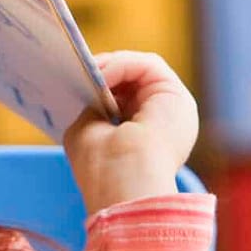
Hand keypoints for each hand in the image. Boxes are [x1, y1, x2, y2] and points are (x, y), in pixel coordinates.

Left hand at [63, 51, 199, 214]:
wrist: (126, 185)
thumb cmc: (103, 169)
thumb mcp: (88, 132)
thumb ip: (92, 109)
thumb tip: (89, 87)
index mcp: (143, 137)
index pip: (122, 100)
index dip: (99, 86)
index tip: (74, 80)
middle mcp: (161, 122)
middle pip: (132, 81)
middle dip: (103, 71)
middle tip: (78, 70)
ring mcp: (171, 107)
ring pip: (139, 69)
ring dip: (110, 67)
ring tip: (89, 74)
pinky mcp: (176, 95)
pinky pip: (148, 64)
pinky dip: (122, 65)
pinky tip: (102, 76)